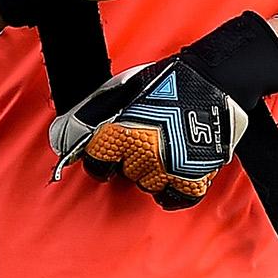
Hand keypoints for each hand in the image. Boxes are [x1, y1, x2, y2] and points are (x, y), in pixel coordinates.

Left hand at [48, 12, 277, 208]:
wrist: (217, 79)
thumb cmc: (169, 80)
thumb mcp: (121, 89)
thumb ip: (89, 115)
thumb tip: (60, 137)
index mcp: (122, 131)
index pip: (94, 161)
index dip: (99, 155)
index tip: (106, 151)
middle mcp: (143, 154)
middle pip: (124, 172)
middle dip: (130, 158)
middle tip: (145, 138)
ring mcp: (170, 168)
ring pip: (147, 184)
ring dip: (151, 171)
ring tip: (164, 147)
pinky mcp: (195, 177)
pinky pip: (174, 198)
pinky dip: (171, 191)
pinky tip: (172, 173)